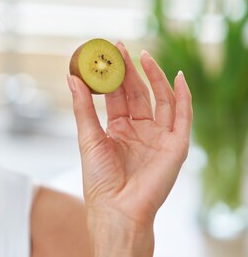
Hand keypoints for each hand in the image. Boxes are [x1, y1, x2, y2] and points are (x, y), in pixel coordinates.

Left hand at [68, 43, 191, 230]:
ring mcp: (159, 137)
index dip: (114, 75)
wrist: (115, 209)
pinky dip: (183, 96)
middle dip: (131, 70)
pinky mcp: (176, 146)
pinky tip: (178, 77)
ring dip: (154, 77)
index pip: (118, 96)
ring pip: (161, 100)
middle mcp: (141, 131)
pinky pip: (183, 116)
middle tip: (120, 47)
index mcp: (119, 130)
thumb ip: (83, 106)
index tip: (106, 53)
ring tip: (143, 56)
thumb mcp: (88, 137)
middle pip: (138, 94)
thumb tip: (71, 77)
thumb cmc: (99, 179)